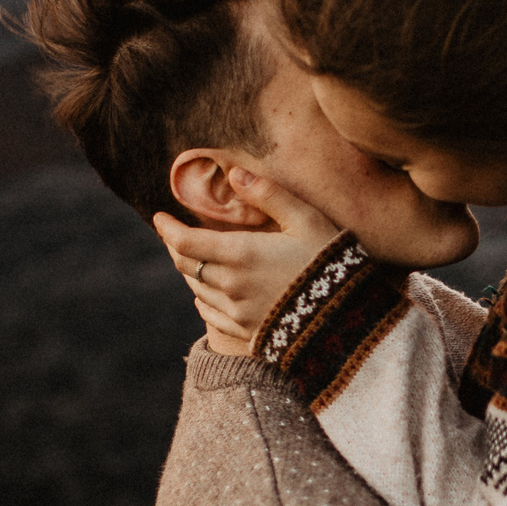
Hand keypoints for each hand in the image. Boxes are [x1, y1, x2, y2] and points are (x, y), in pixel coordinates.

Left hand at [151, 169, 342, 355]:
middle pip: (186, 265)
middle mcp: (230, 284)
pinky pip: (211, 316)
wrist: (347, 319)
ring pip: (197, 289)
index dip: (167, 228)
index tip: (159, 217)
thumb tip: (236, 172)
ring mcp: (237, 312)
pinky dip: (202, 300)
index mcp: (240, 253)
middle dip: (175, 247)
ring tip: (190, 258)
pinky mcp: (247, 332)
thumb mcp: (306, 219)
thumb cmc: (330, 262)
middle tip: (173, 235)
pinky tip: (205, 294)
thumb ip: (269, 194)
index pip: (185, 241)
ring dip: (190, 271)